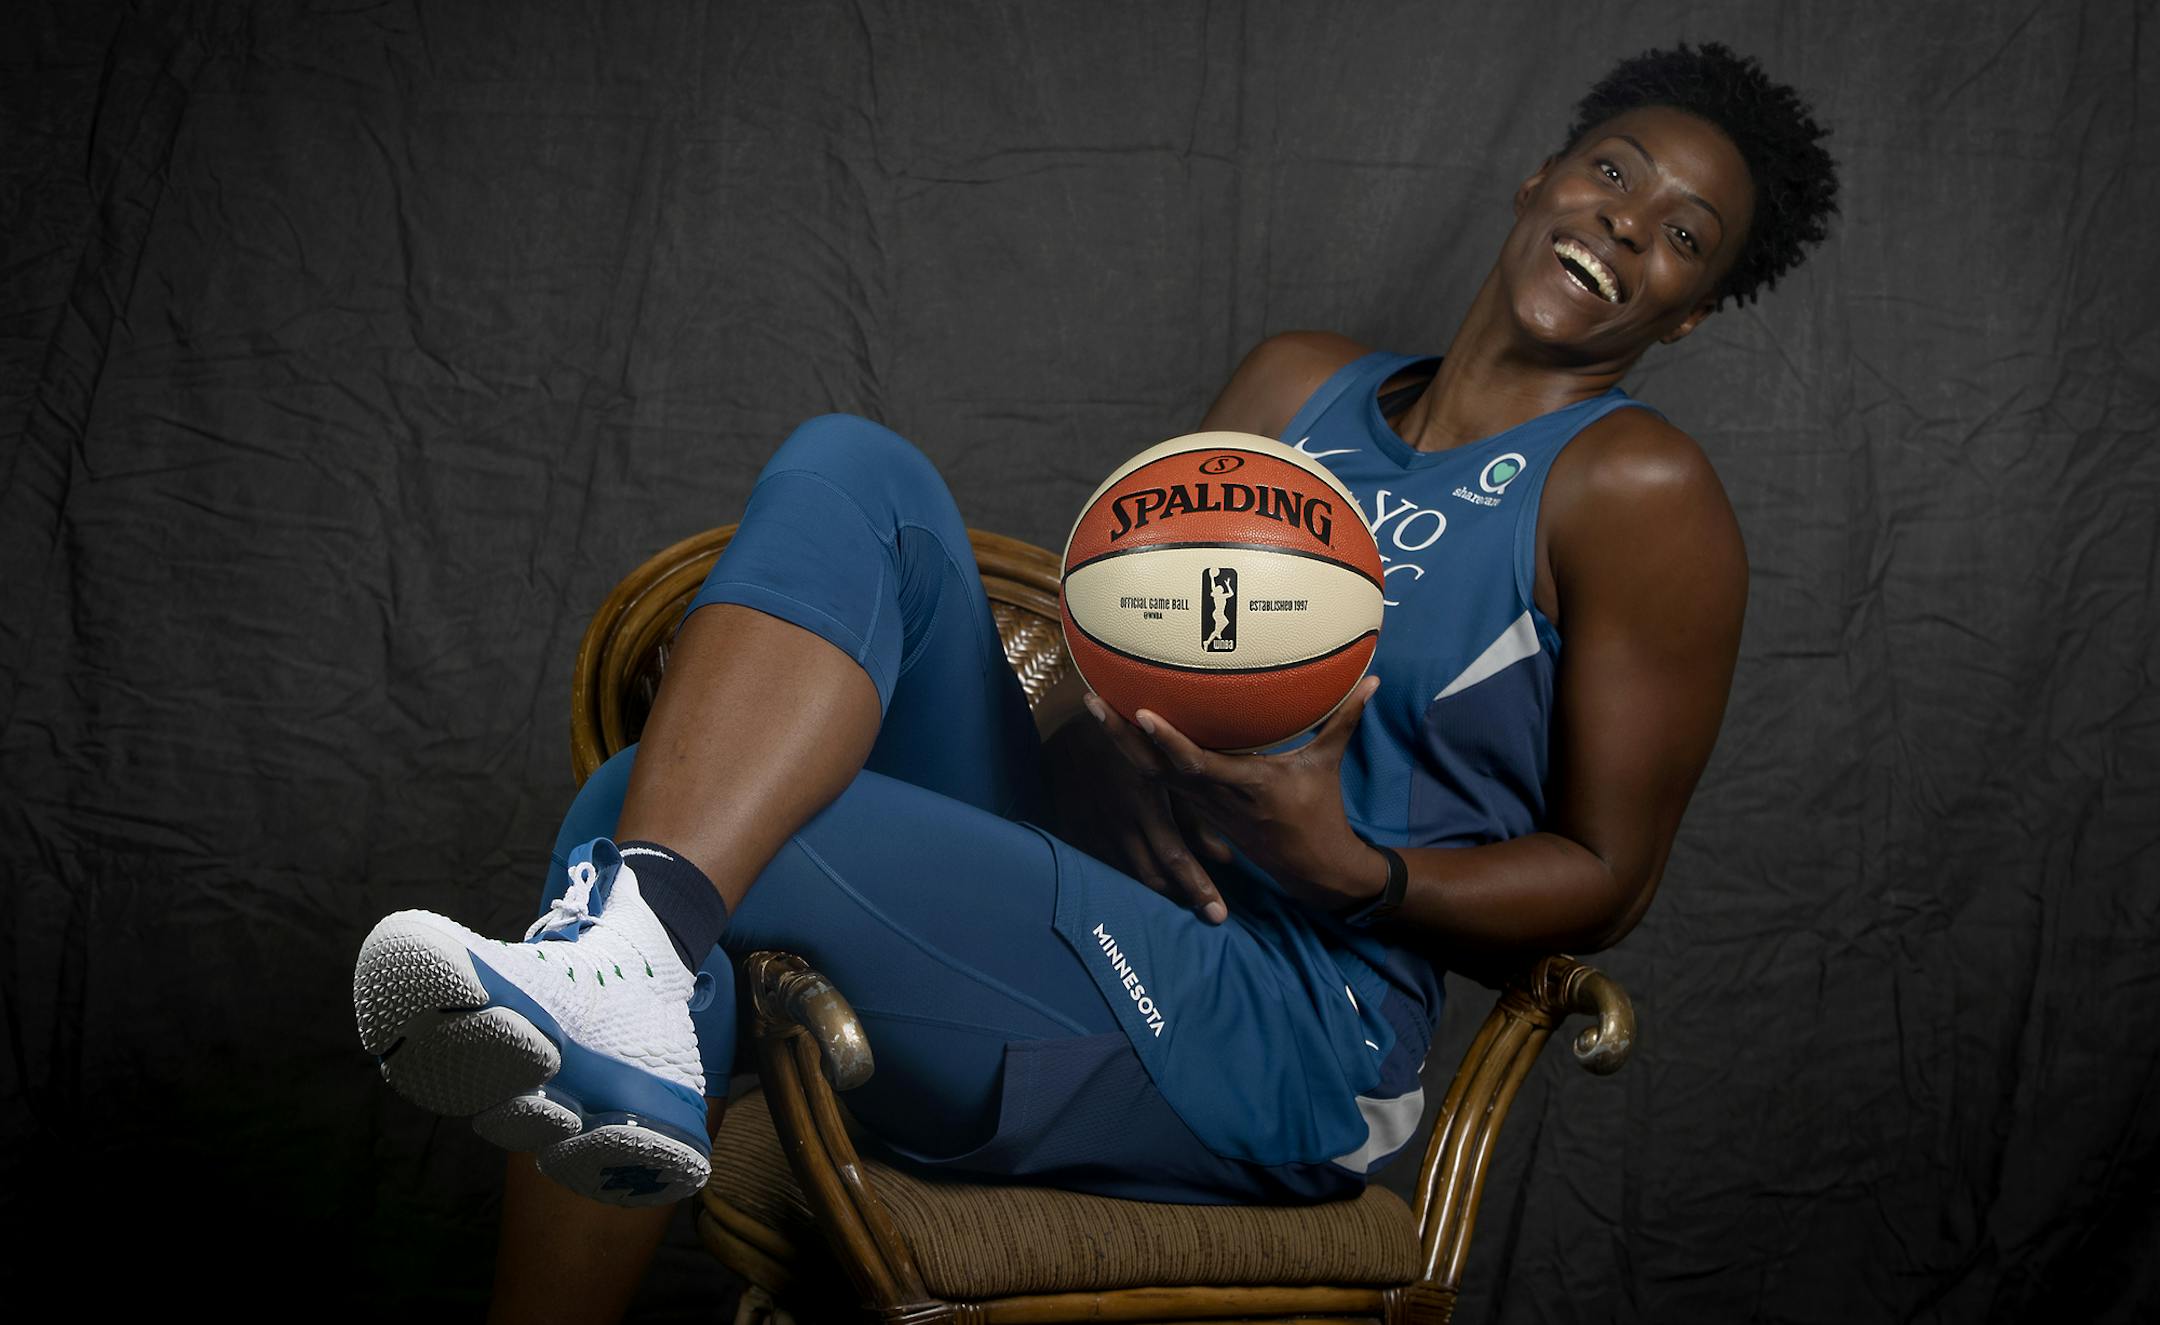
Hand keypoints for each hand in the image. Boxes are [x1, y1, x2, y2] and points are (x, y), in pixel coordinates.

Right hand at [1039, 702, 1230, 923]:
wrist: (1071, 737)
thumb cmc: (1132, 747)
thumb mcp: (1167, 773)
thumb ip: (1195, 816)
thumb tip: (1224, 857)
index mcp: (1144, 804)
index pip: (1175, 857)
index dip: (1197, 888)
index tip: (1218, 914)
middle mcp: (1119, 824)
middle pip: (1154, 877)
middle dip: (1183, 899)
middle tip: (1209, 914)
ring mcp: (1095, 834)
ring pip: (1131, 880)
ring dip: (1159, 895)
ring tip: (1185, 902)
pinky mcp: (1077, 839)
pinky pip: (1107, 872)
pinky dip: (1130, 883)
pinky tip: (1147, 888)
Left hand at [1088, 676, 1387, 914]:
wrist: (1312, 869)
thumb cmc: (1321, 813)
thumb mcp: (1327, 764)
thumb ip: (1344, 719)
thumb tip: (1373, 677)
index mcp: (1244, 784)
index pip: (1195, 762)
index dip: (1166, 741)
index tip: (1141, 712)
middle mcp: (1213, 795)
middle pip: (1155, 768)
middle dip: (1122, 736)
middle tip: (1093, 698)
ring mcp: (1201, 804)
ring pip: (1151, 774)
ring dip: (1121, 744)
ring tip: (1096, 705)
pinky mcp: (1197, 808)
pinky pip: (1161, 780)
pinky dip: (1139, 756)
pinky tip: (1120, 731)